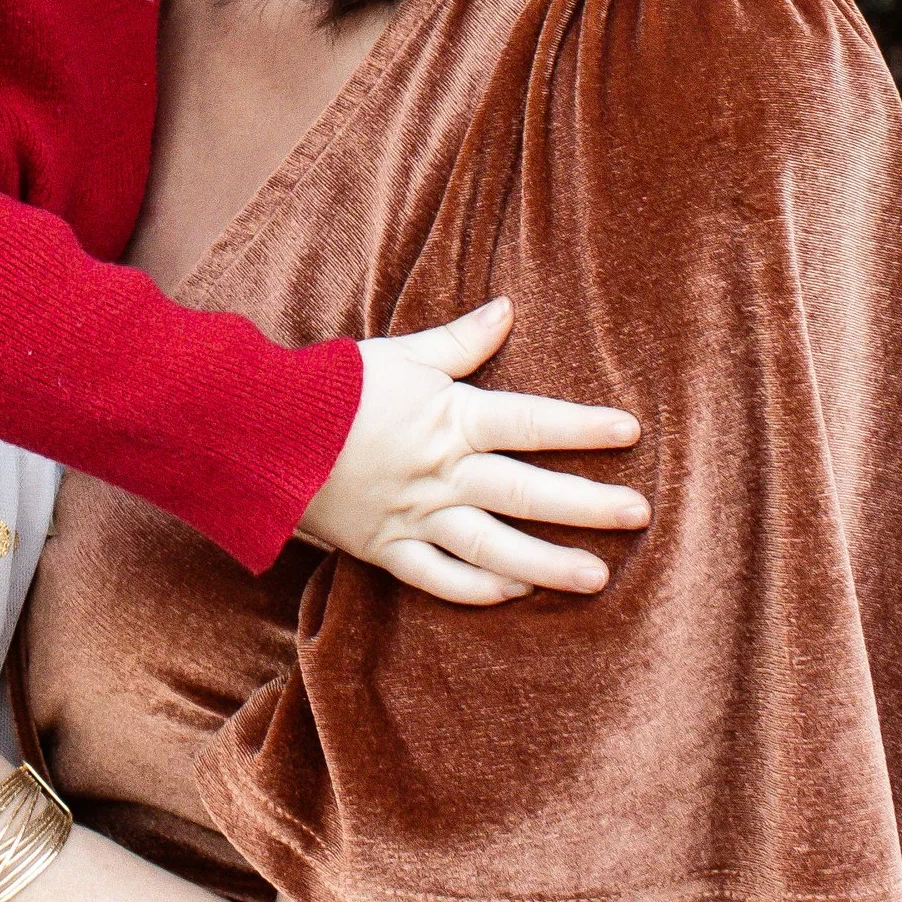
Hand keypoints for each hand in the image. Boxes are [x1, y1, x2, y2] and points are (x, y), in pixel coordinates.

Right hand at [296, 298, 647, 603]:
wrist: (262, 433)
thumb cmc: (336, 388)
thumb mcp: (402, 355)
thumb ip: (461, 341)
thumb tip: (509, 309)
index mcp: (449, 419)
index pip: (530, 422)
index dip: (581, 426)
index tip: (630, 430)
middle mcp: (441, 473)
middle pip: (526, 491)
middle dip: (587, 504)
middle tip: (640, 514)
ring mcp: (416, 516)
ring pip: (493, 546)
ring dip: (548, 563)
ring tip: (598, 576)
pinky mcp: (388, 549)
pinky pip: (440, 579)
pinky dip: (480, 590)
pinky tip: (518, 593)